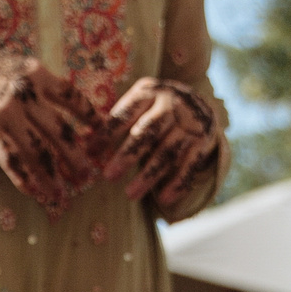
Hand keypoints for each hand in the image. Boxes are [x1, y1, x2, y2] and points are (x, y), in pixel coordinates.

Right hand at [0, 42, 109, 216]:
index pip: (72, 97)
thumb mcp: (14, 65)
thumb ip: (37, 83)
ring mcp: (5, 112)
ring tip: (63, 196)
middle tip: (89, 178)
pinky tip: (35, 193)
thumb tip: (64, 103)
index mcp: (36, 73)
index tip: (102, 136)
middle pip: (60, 131)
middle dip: (77, 158)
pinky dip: (24, 179)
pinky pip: (11, 160)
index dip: (90, 117)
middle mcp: (24, 92)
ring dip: (52, 177)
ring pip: (37, 151)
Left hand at [101, 78, 220, 210]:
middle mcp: (171, 104)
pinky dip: (178, 183)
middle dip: (127, 155)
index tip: (90, 153)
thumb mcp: (138, 102)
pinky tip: (164, 199)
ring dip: (148, 175)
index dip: (107, 134)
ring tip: (130, 194)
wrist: (200, 103)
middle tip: (108, 176)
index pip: (125, 113)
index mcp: (149, 92)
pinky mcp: (203, 142)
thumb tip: (87, 147)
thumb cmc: (155, 108)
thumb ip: (117, 120)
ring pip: (168, 152)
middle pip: (148, 131)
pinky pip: (191, 165)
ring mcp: (190, 123)